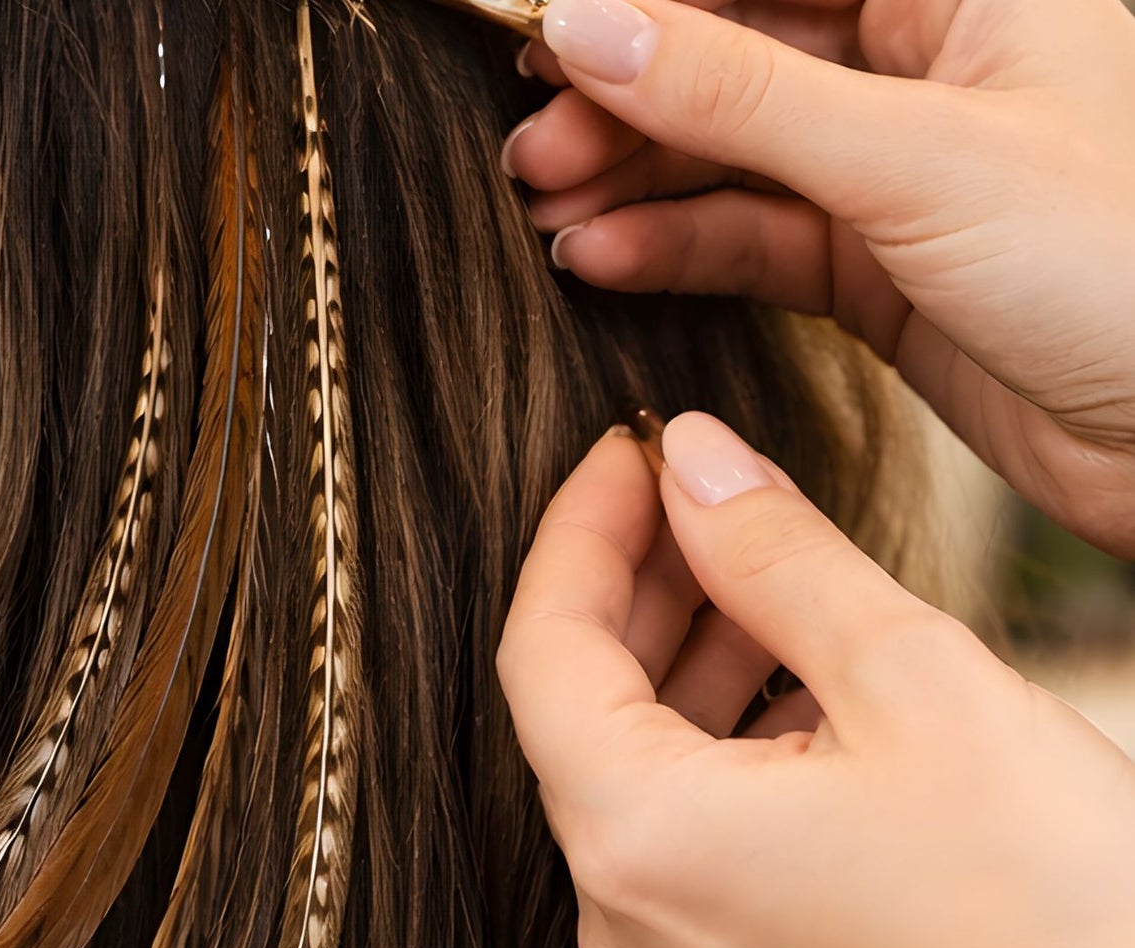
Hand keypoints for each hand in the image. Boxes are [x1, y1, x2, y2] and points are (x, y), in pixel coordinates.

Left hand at [497, 413, 1134, 947]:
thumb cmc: (1050, 907)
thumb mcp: (909, 679)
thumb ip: (774, 554)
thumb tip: (690, 457)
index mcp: (638, 842)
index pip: (544, 647)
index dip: (581, 531)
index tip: (631, 451)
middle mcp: (624, 920)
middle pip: (579, 710)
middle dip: (637, 587)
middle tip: (699, 494)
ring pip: (632, 771)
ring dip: (683, 662)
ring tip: (756, 571)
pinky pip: (681, 837)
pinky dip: (715, 747)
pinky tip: (791, 682)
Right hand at [502, 0, 1134, 557]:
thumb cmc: (1130, 265)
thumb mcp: (917, 160)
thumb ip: (740, 96)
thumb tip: (591, 25)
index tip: (545, 24)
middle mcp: (929, 60)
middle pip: (736, 47)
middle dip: (624, 89)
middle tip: (530, 133)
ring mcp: (897, 165)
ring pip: (732, 148)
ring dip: (632, 173)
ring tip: (543, 202)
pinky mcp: (876, 263)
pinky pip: (752, 236)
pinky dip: (676, 246)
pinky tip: (604, 256)